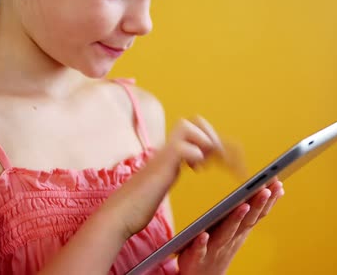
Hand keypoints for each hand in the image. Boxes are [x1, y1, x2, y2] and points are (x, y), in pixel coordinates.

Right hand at [110, 116, 223, 237]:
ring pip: (188, 125)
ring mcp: (163, 156)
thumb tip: (186, 166)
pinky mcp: (160, 167)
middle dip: (212, 135)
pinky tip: (195, 170)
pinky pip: (182, 148)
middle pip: (194, 120)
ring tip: (204, 163)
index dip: (212, 140)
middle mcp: (167, 149)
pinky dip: (195, 154)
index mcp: (170, 153)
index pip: (195, 129)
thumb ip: (172, 170)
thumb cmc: (138, 205)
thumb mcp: (162, 182)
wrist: (117, 216)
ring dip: (204, 141)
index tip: (218, 160)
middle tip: (215, 158)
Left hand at [177, 179, 284, 274]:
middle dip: (258, 205)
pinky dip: (202, 243)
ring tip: (244, 206)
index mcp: (240, 231)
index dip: (268, 200)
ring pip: (227, 233)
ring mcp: (215, 248)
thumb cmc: (219, 248)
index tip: (278, 183)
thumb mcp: (237, 230)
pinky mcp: (196, 257)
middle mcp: (231, 239)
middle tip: (267, 189)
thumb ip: (249, 212)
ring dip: (236, 220)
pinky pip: (200, 250)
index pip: (256, 214)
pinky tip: (204, 235)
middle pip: (246, 221)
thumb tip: (267, 190)